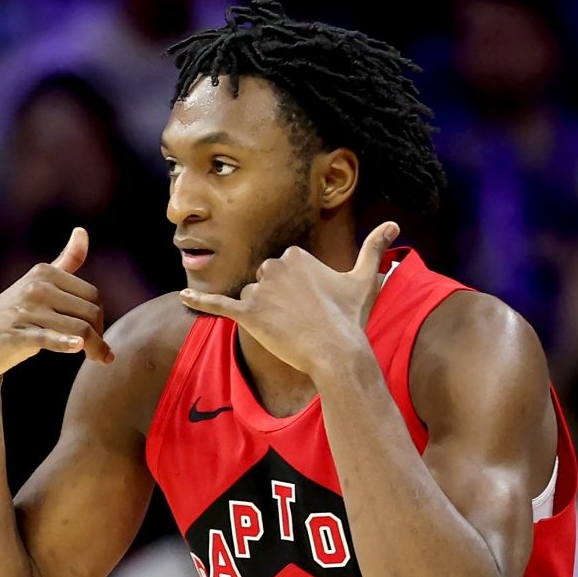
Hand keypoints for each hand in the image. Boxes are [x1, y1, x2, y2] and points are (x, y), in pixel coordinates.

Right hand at [0, 227, 112, 381]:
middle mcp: (36, 288)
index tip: (97, 333)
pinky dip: (66, 343)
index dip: (100, 317)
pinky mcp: (17, 335)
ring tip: (101, 359)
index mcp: (44, 272)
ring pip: (79, 329)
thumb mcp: (38, 283)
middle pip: (90, 312)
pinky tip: (77, 348)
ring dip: (96, 348)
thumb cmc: (16, 313)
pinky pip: (49, 338)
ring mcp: (25, 311)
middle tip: (101, 352)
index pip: (93, 295)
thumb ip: (66, 260)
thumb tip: (82, 230)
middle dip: (100, 334)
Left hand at [179, 221, 399, 375]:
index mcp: (296, 254)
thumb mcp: (363, 279)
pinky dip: (200, 300)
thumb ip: (375, 247)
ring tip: (287, 329)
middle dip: (276, 301)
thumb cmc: (349, 318)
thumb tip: (395, 223)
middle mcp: (274, 265)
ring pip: (252, 298)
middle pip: (265, 282)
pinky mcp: (247, 314)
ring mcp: (259, 290)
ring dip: (263, 313)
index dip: (294, 292)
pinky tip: (182, 298)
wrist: (337, 352)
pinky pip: (219, 304)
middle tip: (300, 321)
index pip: (283, 269)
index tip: (310, 307)